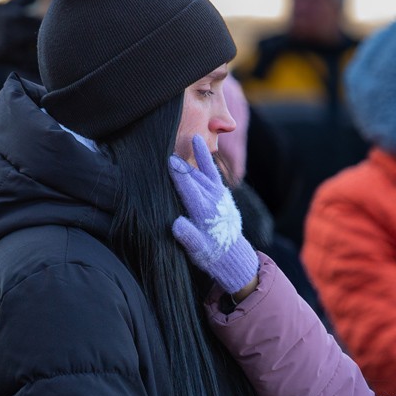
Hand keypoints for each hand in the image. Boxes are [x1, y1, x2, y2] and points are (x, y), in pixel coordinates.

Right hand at [169, 135, 258, 294]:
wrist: (234, 255)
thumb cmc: (211, 254)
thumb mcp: (197, 251)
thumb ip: (188, 237)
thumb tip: (176, 224)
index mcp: (203, 213)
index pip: (189, 190)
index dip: (179, 175)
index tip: (168, 160)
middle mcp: (212, 200)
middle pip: (193, 177)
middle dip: (179, 164)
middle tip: (161, 146)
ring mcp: (218, 195)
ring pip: (201, 172)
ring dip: (188, 158)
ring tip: (174, 140)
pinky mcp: (221, 192)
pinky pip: (212, 171)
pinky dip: (205, 156)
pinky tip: (197, 141)